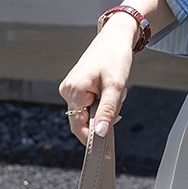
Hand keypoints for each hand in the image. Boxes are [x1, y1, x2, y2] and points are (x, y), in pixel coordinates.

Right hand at [59, 13, 135, 144]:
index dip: (93, 140)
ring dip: (105, 108)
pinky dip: (103, 101)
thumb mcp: (116, 86)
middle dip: (103, 117)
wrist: (116, 36)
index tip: (107, 151)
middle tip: (119, 103)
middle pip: (83, 120)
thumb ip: (107, 111)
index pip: (78, 126)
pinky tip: (111, 88)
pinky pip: (89, 102)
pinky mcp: (78, 85)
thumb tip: (100, 134)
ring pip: (88, 111)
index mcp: (73, 91)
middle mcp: (68, 90)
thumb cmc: (115, 56)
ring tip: (116, 90)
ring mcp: (71, 87)